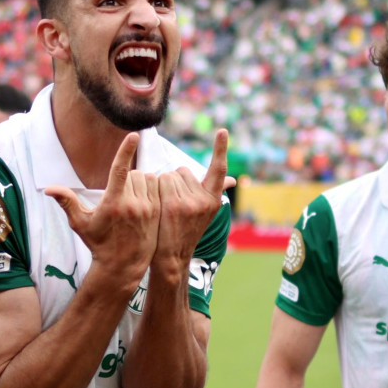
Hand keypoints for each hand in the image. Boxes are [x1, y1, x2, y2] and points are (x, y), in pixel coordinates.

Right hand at [45, 133, 159, 282]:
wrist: (123, 266)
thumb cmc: (98, 244)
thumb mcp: (80, 224)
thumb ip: (67, 202)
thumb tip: (48, 189)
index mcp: (113, 203)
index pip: (121, 170)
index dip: (126, 150)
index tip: (134, 135)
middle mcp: (133, 204)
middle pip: (135, 173)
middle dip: (128, 178)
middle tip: (121, 196)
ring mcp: (149, 209)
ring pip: (148, 179)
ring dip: (141, 183)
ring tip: (132, 200)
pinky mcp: (159, 213)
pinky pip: (158, 189)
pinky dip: (151, 190)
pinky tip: (145, 203)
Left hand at [151, 128, 232, 279]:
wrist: (170, 257)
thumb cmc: (184, 231)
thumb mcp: (205, 213)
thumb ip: (215, 191)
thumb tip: (232, 179)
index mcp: (213, 200)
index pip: (218, 169)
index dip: (220, 149)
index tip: (223, 130)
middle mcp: (205, 200)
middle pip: (182, 170)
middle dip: (174, 182)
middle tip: (172, 206)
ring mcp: (191, 202)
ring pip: (169, 175)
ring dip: (163, 186)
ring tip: (165, 208)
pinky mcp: (175, 205)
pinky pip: (161, 181)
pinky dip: (155, 189)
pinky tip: (156, 206)